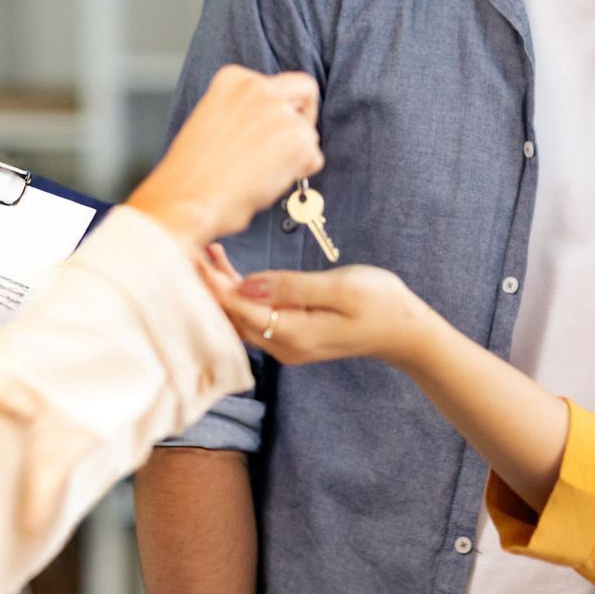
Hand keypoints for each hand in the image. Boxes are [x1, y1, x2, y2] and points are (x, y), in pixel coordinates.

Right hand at [126, 65, 322, 247]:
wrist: (187, 198)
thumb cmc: (193, 172)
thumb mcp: (212, 120)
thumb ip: (243, 112)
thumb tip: (269, 125)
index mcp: (234, 79)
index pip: (275, 83)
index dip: (279, 107)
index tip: (271, 127)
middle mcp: (259, 87)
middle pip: (306, 90)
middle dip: (305, 114)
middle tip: (293, 142)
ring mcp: (280, 111)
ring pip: (308, 132)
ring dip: (294, 155)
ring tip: (261, 173)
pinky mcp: (298, 139)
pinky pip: (314, 160)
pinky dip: (299, 175)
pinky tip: (268, 182)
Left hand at [200, 248, 438, 369]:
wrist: (405, 332)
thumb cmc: (381, 303)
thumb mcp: (341, 287)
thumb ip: (292, 287)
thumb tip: (247, 284)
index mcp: (294, 334)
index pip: (239, 307)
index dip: (212, 283)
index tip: (191, 255)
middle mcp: (284, 346)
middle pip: (232, 316)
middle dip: (209, 284)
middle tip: (190, 247)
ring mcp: (287, 345)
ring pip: (241, 317)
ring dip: (223, 288)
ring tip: (209, 253)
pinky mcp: (292, 337)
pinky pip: (256, 317)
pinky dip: (241, 295)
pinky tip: (233, 273)